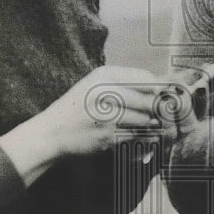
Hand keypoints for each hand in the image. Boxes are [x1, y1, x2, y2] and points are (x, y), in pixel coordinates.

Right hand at [0, 65, 161, 185]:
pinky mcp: (108, 136)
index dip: (158, 88)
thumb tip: (159, 85)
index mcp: (105, 75)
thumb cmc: (78, 106)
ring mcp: (107, 116)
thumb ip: (124, 81)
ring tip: (146, 124)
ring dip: (149, 125)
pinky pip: (135, 136)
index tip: (161, 95)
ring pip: (145, 120)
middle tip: (160, 114)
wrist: (53, 132)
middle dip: (157, 109)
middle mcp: (107, 92)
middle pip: (149, 100)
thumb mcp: (95, 84)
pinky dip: (140, 138)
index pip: (146, 78)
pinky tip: (135, 136)